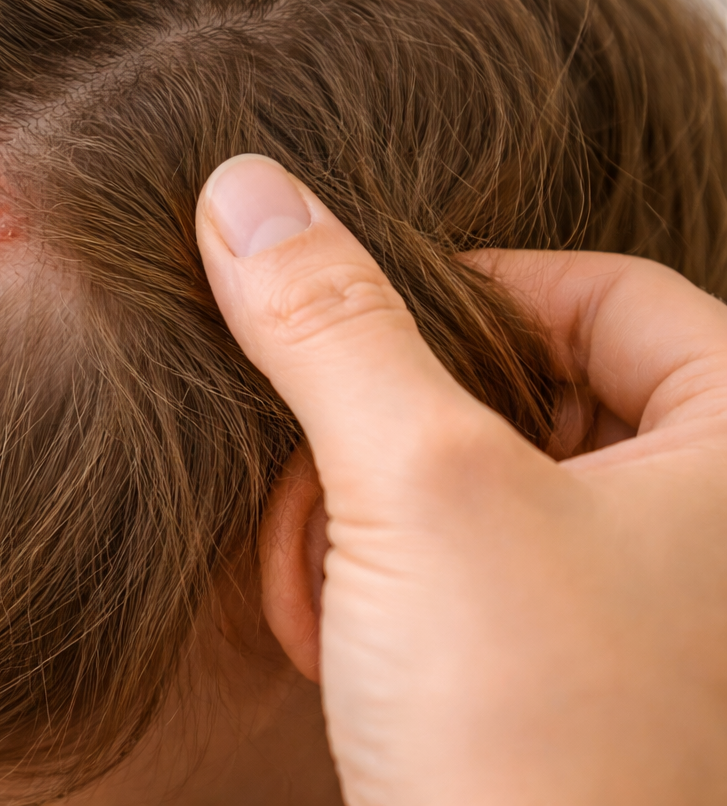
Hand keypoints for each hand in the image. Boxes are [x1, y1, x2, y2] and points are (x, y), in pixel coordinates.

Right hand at [196, 154, 726, 804]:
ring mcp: (637, 611)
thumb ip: (330, 324)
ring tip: (319, 591)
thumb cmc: (530, 735)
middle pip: (516, 388)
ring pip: (464, 485)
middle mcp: (707, 530)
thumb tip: (244, 189)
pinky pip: (453, 571)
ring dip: (355, 516)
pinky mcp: (560, 674)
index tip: (352, 318)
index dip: (462, 287)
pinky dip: (374, 582)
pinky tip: (332, 640)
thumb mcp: (417, 492)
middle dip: (380, 434)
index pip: (604, 290)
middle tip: (313, 485)